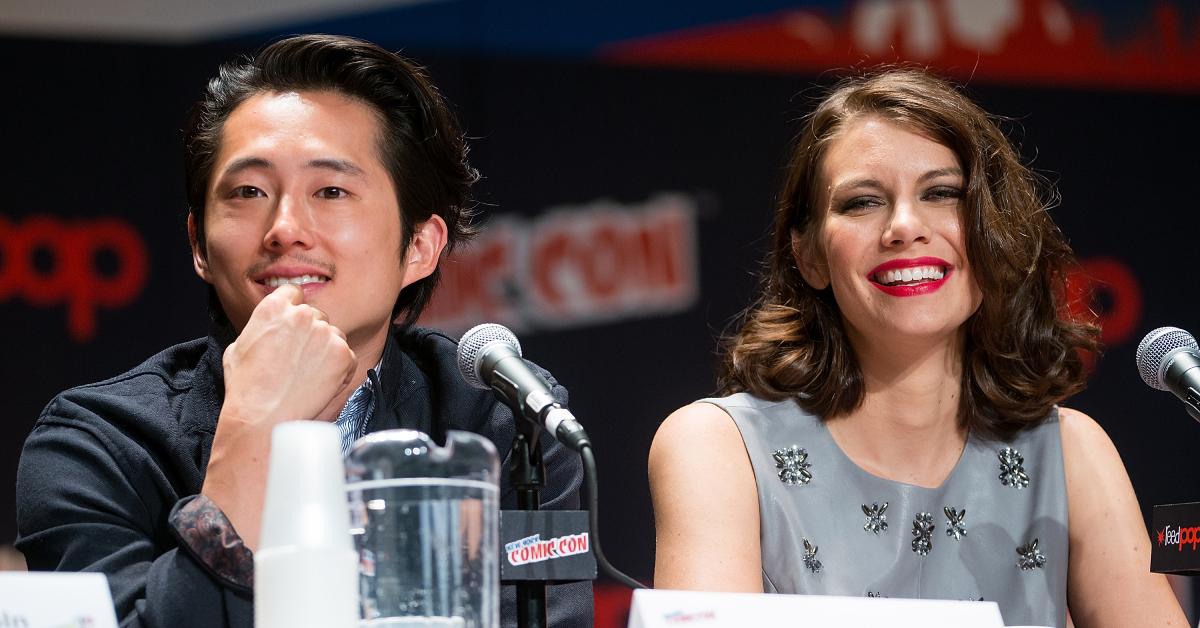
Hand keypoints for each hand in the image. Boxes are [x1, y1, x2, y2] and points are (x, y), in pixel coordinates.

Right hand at [202, 284, 356, 549]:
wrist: (263, 417)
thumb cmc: (246, 387)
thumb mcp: (239, 347)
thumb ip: (261, 328)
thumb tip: (271, 327)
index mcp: (275, 307)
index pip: (294, 293)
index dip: (293, 309)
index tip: (293, 327)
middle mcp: (304, 314)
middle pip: (316, 315)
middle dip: (311, 333)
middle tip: (299, 360)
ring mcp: (326, 333)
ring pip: (333, 334)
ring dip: (326, 349)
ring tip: (307, 375)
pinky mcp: (343, 353)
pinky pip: (346, 354)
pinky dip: (338, 367)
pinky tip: (319, 383)